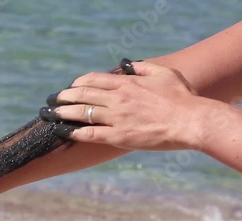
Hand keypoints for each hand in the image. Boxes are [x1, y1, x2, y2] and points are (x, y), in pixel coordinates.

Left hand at [40, 61, 205, 150]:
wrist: (192, 121)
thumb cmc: (182, 97)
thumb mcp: (163, 73)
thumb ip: (142, 67)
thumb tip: (126, 63)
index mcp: (126, 83)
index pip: (93, 79)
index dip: (77, 83)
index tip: (70, 87)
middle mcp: (117, 98)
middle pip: (82, 94)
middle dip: (63, 96)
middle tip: (51, 100)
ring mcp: (116, 117)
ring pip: (81, 112)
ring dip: (61, 113)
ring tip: (48, 114)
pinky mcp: (118, 136)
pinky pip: (89, 134)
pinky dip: (72, 132)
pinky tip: (61, 132)